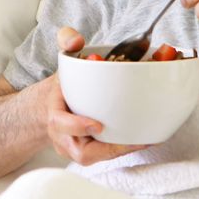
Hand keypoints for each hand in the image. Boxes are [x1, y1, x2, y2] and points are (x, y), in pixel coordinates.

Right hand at [44, 27, 148, 164]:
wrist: (53, 107)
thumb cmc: (62, 85)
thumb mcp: (62, 60)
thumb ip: (67, 42)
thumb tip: (75, 40)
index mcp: (55, 115)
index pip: (60, 124)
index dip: (76, 126)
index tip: (97, 124)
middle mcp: (65, 138)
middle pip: (82, 153)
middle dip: (108, 149)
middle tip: (134, 140)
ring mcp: (77, 149)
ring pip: (99, 158)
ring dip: (122, 151)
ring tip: (145, 140)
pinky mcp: (92, 153)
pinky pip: (107, 156)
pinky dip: (125, 149)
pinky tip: (146, 140)